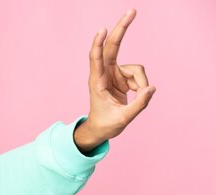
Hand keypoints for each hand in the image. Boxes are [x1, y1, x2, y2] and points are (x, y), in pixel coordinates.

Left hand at [74, 9, 155, 152]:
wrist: (101, 128)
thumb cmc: (106, 124)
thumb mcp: (123, 119)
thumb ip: (138, 105)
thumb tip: (152, 88)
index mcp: (96, 82)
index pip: (96, 59)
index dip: (99, 44)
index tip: (103, 29)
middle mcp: (104, 73)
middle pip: (113, 46)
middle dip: (122, 28)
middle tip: (132, 10)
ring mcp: (113, 73)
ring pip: (136, 69)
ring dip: (141, 83)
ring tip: (136, 98)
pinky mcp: (121, 76)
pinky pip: (140, 76)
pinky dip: (142, 86)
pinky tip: (136, 95)